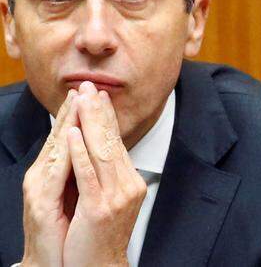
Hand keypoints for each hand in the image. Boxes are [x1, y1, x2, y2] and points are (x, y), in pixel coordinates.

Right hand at [21, 89, 77, 266]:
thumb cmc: (65, 231)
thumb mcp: (73, 195)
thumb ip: (78, 170)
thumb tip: (92, 150)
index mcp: (50, 173)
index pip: (65, 138)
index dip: (75, 115)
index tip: (87, 95)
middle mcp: (42, 176)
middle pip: (60, 137)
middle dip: (73, 110)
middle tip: (83, 87)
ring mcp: (40, 187)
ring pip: (58, 146)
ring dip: (69, 120)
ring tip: (78, 99)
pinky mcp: (41, 202)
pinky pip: (57, 171)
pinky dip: (66, 151)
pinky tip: (71, 133)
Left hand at [63, 82, 146, 266]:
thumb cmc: (99, 232)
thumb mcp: (109, 196)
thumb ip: (108, 170)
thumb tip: (101, 142)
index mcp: (129, 179)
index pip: (116, 141)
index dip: (107, 116)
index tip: (98, 95)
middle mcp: (127, 184)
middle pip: (110, 140)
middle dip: (98, 111)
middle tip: (89, 87)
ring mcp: (115, 196)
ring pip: (101, 151)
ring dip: (89, 122)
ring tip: (81, 100)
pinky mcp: (99, 208)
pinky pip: (88, 174)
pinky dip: (79, 151)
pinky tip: (73, 132)